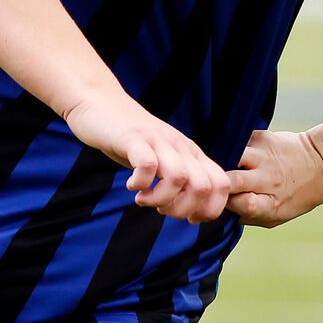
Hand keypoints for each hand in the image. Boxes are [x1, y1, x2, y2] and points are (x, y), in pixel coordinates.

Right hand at [62, 90, 228, 222]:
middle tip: (161, 209)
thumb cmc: (133, 140)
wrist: (101, 104)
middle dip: (182, 209)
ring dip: (161, 199)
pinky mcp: (133, 138)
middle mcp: (180, 146)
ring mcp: (158, 140)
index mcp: (192, 153)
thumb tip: (191, 212)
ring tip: (144, 199)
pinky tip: (131, 186)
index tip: (188, 218)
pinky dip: (140, 183)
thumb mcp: (164, 159)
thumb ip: (180, 179)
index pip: (221, 184)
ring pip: (179, 177)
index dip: (210, 210)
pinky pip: (147, 165)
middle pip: (203, 187)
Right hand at [225, 128, 322, 227]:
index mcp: (270, 203)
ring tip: (224, 166)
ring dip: (223, 161)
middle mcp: (267, 178)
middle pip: (232, 180)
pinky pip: (237, 142)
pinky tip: (238, 154)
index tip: (221, 202)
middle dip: (220, 183)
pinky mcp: (262, 136)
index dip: (225, 203)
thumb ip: (249, 216)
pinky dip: (232, 148)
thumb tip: (221, 211)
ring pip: (232, 156)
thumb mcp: (276, 217)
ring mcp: (263, 155)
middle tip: (216, 184)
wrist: (322, 163)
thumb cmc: (295, 195)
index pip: (238, 204)